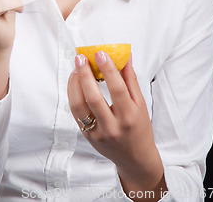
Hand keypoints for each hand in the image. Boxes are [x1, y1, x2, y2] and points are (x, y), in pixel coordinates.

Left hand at [67, 51, 165, 197]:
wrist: (134, 158)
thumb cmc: (139, 128)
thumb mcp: (140, 104)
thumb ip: (131, 80)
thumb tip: (125, 56)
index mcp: (129, 117)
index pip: (117, 90)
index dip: (108, 70)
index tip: (100, 54)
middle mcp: (112, 126)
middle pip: (94, 97)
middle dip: (85, 74)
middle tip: (81, 58)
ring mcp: (97, 133)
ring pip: (79, 105)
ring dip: (75, 83)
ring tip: (76, 68)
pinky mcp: (87, 135)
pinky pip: (75, 112)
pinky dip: (72, 94)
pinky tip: (74, 81)